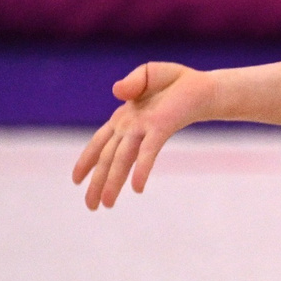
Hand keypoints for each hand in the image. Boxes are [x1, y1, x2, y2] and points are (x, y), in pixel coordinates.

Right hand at [71, 62, 216, 210]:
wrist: (204, 87)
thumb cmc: (175, 83)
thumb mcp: (148, 74)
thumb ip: (133, 81)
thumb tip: (116, 92)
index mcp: (123, 118)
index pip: (100, 142)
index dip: (87, 160)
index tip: (75, 180)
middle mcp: (130, 127)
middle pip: (109, 157)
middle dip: (98, 182)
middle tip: (91, 207)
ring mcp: (145, 129)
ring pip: (122, 159)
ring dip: (113, 182)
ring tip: (106, 205)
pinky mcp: (161, 128)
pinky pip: (147, 151)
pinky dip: (141, 169)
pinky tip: (137, 188)